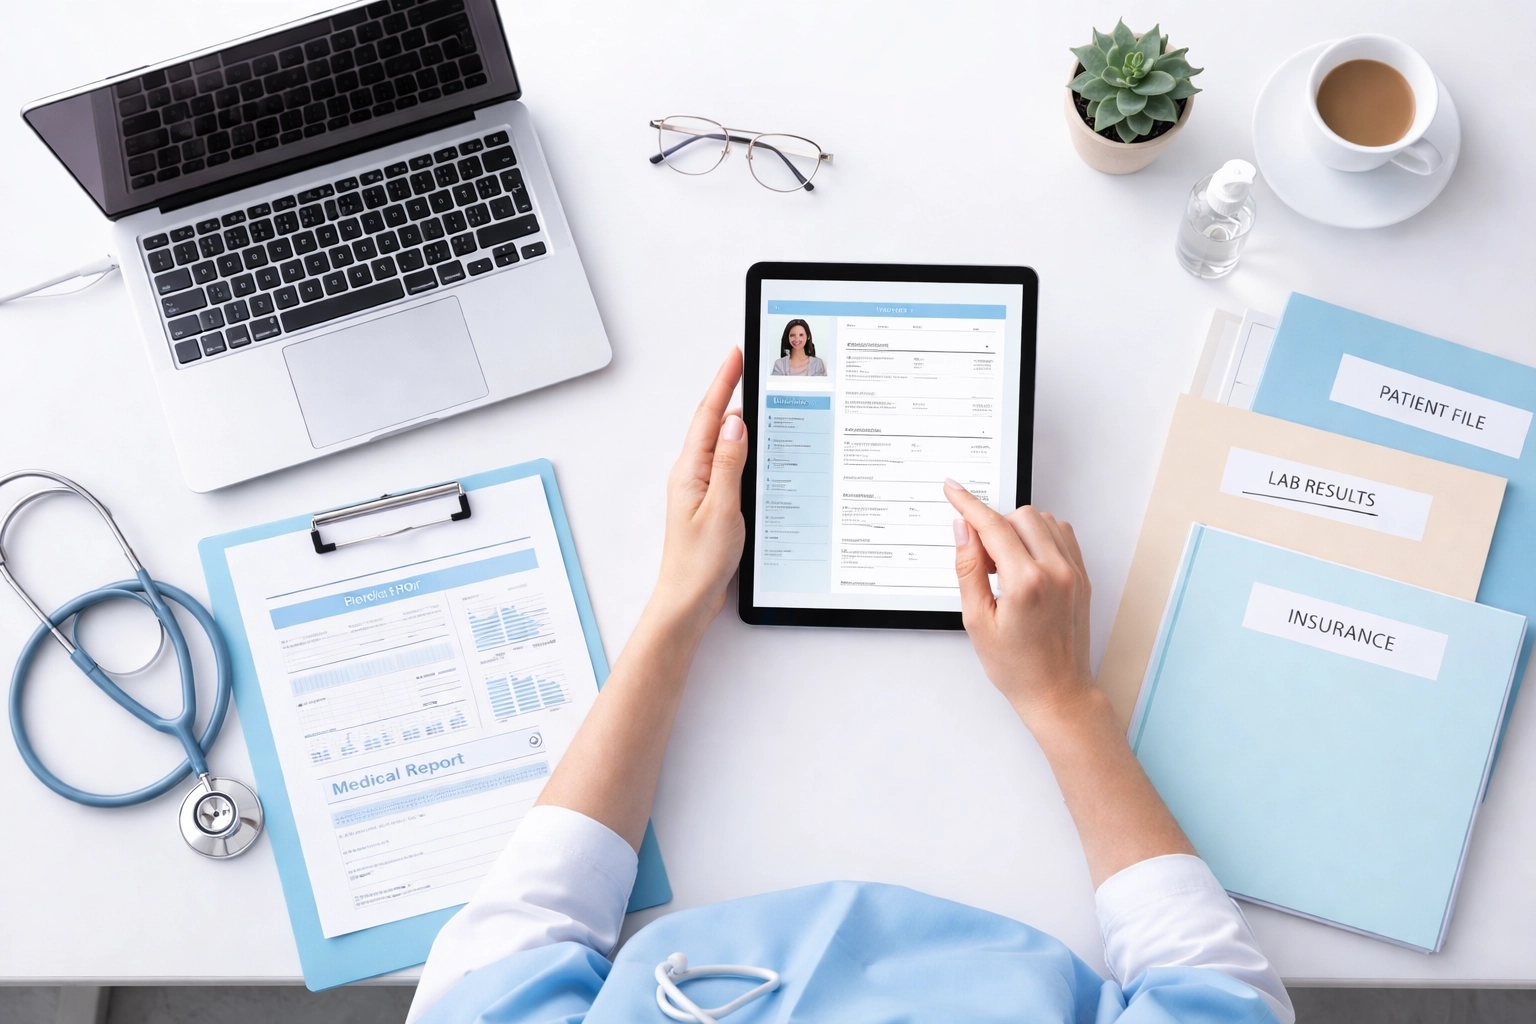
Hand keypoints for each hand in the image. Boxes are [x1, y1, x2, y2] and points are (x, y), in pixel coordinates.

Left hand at [652, 348, 748, 626]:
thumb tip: (735, 423)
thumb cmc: (699, 563)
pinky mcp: (712, 503)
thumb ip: (729, 464)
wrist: (688, 600)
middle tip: (747, 363)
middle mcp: (692, 474)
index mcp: (690, 470)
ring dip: (737, 418)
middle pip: (714, 422)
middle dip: (730, 390)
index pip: (710, 415)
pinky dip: (743, 449)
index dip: (724, 382)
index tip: (736, 355)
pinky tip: (755, 447)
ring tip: (753, 393)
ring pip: (723, 443)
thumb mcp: (721, 509)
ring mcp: (701, 488)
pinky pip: (729, 465)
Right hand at [944, 480, 1096, 731]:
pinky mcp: (1083, 577)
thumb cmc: (1017, 667)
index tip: (953, 489)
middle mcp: (1056, 571)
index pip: (992, 526)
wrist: (1057, 692)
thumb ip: (968, 569)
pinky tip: (1025, 562)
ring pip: (1043, 520)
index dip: (968, 504)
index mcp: (1026, 583)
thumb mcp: (977, 621)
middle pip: (1020, 515)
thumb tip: (962, 530)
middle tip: (981, 558)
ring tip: (1004, 566)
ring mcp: (1074, 572)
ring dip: (1018, 530)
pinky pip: (1062, 534)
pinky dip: (1040, 536)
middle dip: (994, 526)